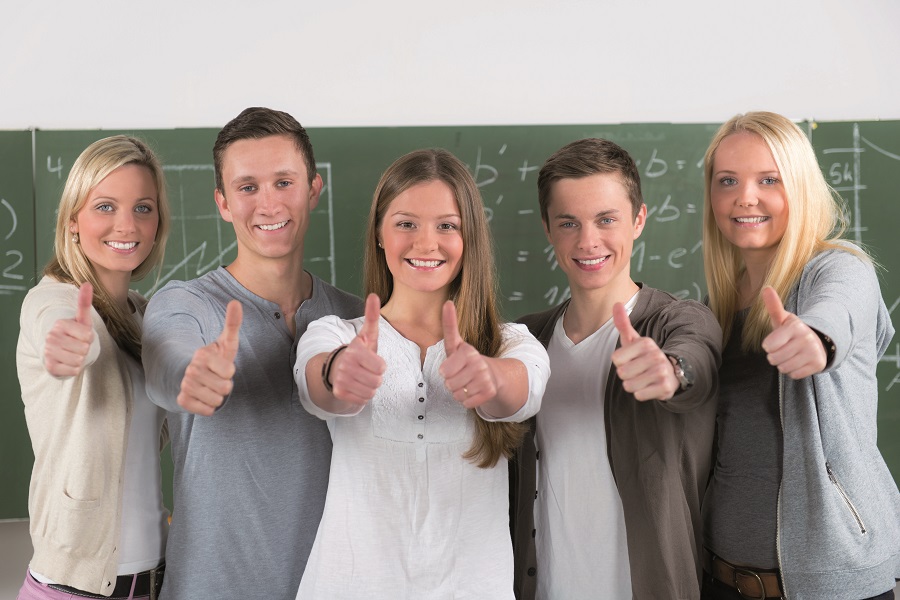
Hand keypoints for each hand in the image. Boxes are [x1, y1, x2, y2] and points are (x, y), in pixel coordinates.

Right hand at [43, 282, 94, 377]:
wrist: (63, 352)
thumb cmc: (76, 334)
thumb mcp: (83, 320)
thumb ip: (84, 302)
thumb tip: (87, 283)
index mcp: (60, 324)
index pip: (88, 335)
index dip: (90, 338)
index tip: (82, 336)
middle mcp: (51, 337)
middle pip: (84, 348)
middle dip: (85, 349)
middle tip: (77, 346)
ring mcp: (48, 352)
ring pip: (79, 360)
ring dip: (80, 359)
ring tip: (73, 354)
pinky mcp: (49, 367)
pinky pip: (73, 370)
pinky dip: (75, 369)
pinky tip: (68, 363)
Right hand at [177, 300, 242, 415]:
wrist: (199, 376)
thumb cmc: (217, 358)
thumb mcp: (227, 342)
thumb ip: (232, 323)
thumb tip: (236, 302)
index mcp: (202, 355)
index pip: (229, 372)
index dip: (230, 372)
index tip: (223, 367)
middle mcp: (191, 369)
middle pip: (225, 388)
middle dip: (226, 386)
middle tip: (218, 379)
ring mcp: (185, 385)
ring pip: (216, 400)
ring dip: (218, 397)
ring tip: (212, 387)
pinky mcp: (182, 400)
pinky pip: (206, 411)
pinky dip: (209, 407)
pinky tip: (204, 397)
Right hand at [327, 293, 385, 404]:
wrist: (336, 369)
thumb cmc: (358, 352)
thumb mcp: (367, 335)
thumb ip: (372, 316)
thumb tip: (373, 295)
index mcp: (355, 350)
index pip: (381, 367)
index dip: (380, 366)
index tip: (371, 361)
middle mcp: (345, 364)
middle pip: (377, 381)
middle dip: (375, 377)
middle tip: (366, 371)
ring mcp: (340, 379)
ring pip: (371, 391)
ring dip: (369, 387)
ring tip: (362, 378)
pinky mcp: (339, 392)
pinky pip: (362, 400)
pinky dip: (362, 396)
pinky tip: (356, 386)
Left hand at [439, 300, 497, 408]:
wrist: (492, 375)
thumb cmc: (467, 360)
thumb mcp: (456, 344)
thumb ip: (450, 325)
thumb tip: (447, 302)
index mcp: (468, 351)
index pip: (445, 370)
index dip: (446, 370)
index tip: (455, 365)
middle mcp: (478, 363)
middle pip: (449, 383)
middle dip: (451, 382)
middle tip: (460, 375)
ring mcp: (485, 378)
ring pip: (457, 394)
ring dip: (459, 391)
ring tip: (467, 382)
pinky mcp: (489, 392)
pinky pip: (467, 403)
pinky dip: (467, 400)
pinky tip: (474, 391)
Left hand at [611, 302, 678, 400]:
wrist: (671, 372)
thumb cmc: (645, 356)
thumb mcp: (634, 340)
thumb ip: (623, 323)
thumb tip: (616, 303)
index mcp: (645, 343)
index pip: (616, 359)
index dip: (621, 362)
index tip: (632, 359)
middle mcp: (655, 355)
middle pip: (622, 373)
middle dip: (627, 375)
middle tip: (639, 370)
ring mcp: (661, 371)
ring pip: (629, 386)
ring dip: (634, 385)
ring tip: (644, 378)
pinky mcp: (665, 387)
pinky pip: (639, 395)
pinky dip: (642, 394)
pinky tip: (651, 386)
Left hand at [761, 286, 826, 378]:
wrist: (818, 341)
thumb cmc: (792, 331)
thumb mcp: (783, 319)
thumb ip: (773, 306)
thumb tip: (766, 288)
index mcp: (795, 327)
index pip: (769, 345)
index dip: (768, 345)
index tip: (776, 340)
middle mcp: (806, 338)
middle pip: (774, 358)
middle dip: (774, 356)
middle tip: (784, 348)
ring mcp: (814, 352)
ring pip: (784, 368)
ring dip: (783, 364)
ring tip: (791, 355)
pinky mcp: (818, 365)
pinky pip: (794, 375)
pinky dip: (793, 370)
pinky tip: (799, 361)